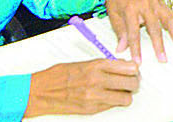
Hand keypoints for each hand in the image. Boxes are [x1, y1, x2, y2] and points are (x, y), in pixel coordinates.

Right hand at [26, 59, 140, 115]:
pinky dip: (114, 102)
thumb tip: (123, 66)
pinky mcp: (90, 110)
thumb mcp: (83, 63)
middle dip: (134, 82)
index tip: (134, 70)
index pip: (130, 67)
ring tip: (121, 91)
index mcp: (97, 65)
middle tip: (131, 81)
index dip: (135, 69)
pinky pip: (112, 106)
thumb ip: (104, 65)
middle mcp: (98, 81)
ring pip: (126, 98)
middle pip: (132, 83)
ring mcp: (94, 97)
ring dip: (126, 95)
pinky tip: (108, 97)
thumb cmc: (57, 76)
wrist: (37, 92)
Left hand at [102, 0, 172, 63]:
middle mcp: (146, 6)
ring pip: (169, 21)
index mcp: (131, 9)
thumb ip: (120, 32)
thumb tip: (122, 48)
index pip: (134, 32)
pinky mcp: (163, 5)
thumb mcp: (113, 16)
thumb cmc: (117, 0)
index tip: (138, 60)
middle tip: (163, 58)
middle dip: (160, 45)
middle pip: (155, 28)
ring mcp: (157, 5)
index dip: (136, 48)